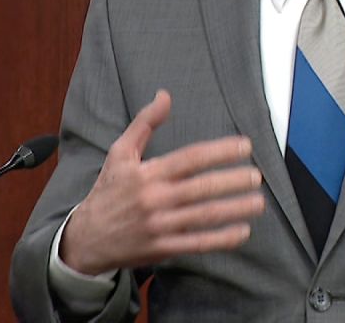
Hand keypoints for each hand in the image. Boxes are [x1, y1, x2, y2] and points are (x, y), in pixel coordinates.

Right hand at [59, 90, 265, 274]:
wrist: (86, 238)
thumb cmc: (108, 191)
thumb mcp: (119, 153)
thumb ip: (144, 123)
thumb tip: (165, 95)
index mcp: (148, 173)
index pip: (191, 158)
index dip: (220, 151)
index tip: (245, 146)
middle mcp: (155, 199)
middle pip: (202, 188)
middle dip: (233, 181)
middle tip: (257, 175)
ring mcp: (160, 226)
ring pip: (204, 216)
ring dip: (235, 209)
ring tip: (258, 202)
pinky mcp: (163, 249)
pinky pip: (197, 244)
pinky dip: (222, 239)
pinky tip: (242, 231)